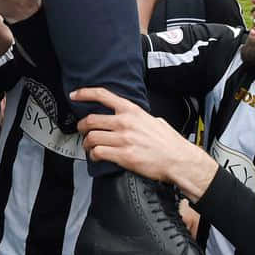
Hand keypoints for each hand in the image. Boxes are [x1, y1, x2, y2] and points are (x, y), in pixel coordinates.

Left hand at [73, 87, 216, 200]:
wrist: (180, 160)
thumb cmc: (169, 143)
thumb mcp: (154, 120)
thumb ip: (137, 117)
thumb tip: (129, 118)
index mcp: (132, 111)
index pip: (103, 95)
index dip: (85, 93)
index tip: (74, 95)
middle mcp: (125, 123)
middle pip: (91, 120)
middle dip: (82, 126)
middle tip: (82, 131)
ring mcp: (124, 139)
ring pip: (92, 138)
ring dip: (86, 143)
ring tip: (89, 147)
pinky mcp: (124, 156)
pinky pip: (98, 153)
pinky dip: (93, 155)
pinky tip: (96, 157)